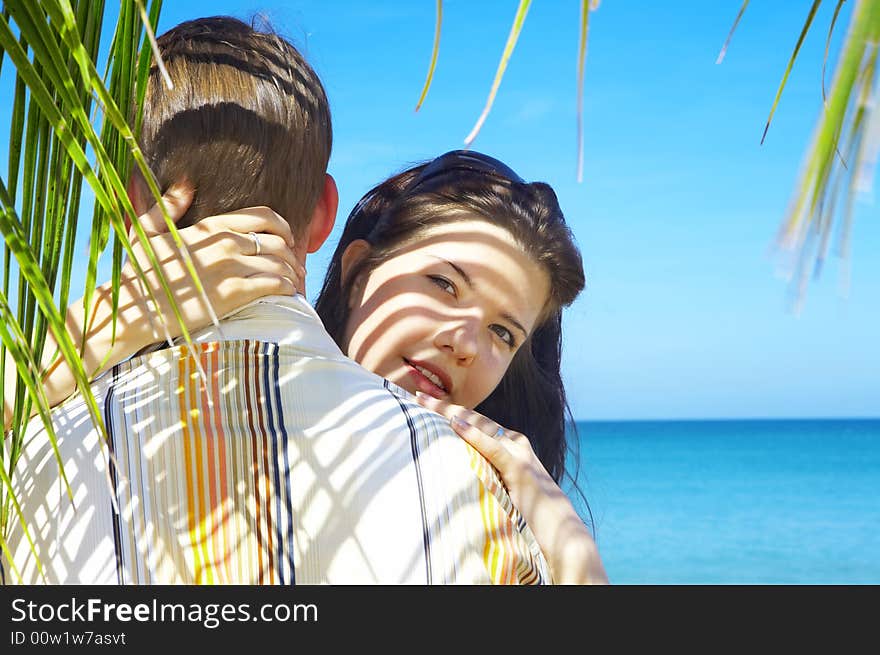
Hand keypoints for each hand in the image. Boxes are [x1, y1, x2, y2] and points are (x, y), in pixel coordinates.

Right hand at [124, 184, 305, 342]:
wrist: (132, 309)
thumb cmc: (138, 273)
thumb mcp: (148, 231)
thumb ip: (168, 205)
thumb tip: (185, 183)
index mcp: (211, 226)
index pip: (265, 216)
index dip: (283, 227)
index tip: (287, 239)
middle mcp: (225, 242)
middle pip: (278, 241)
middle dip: (291, 253)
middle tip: (294, 265)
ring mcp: (231, 267)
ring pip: (280, 263)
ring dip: (292, 272)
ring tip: (294, 280)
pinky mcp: (234, 293)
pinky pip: (275, 284)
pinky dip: (287, 287)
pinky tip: (287, 292)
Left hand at [416, 392, 608, 584]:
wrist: (562, 533)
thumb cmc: (531, 516)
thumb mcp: (504, 489)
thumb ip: (488, 476)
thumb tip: (460, 474)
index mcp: (511, 446)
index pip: (475, 422)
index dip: (451, 411)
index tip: (426, 403)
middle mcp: (516, 443)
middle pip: (474, 418)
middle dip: (445, 406)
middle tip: (418, 395)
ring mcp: (519, 454)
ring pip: (480, 426)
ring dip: (452, 412)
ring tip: (428, 402)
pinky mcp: (520, 470)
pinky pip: (493, 449)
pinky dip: (474, 435)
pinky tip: (456, 424)